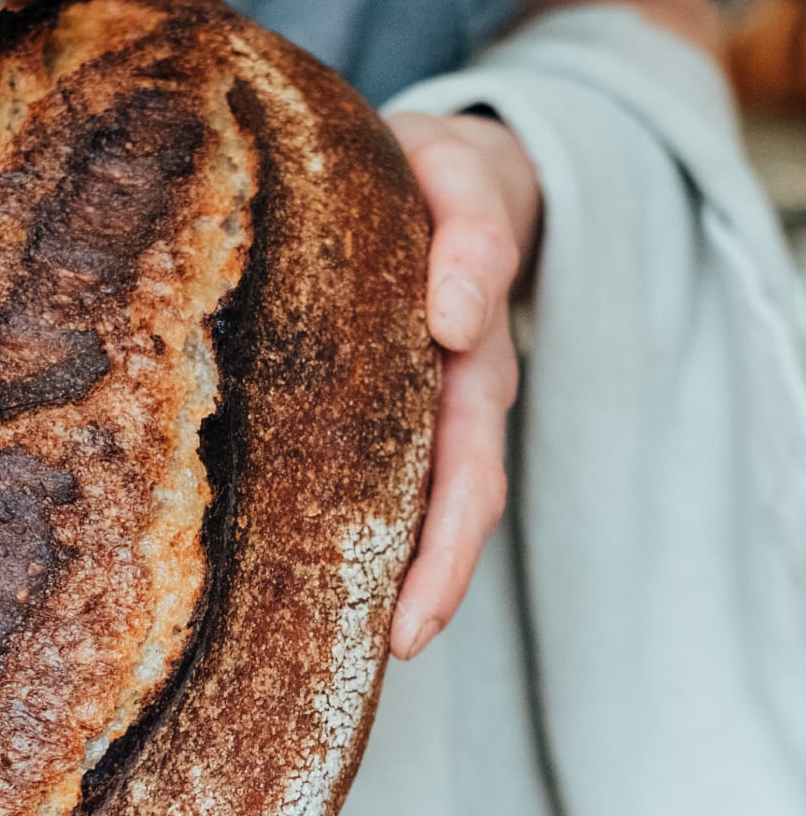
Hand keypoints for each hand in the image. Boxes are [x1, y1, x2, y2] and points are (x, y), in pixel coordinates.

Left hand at [382, 111, 542, 658]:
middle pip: (469, 484)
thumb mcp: (449, 169)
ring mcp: (436, 415)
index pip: (476, 377)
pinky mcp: (397, 434)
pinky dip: (381, 562)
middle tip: (408, 632)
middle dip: (442, 560)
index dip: (455, 408)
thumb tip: (452, 318)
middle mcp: (463, 382)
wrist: (427, 185)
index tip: (436, 398)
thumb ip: (466, 224)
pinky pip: (397, 506)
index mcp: (466, 317)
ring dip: (419, 582)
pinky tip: (339, 614)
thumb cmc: (423, 178)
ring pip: (442, 512)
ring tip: (386, 646)